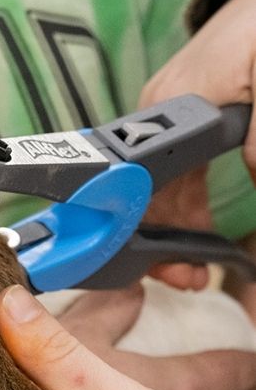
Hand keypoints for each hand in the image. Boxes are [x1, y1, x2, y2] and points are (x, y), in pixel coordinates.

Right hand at [139, 0, 255, 288]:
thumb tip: (253, 195)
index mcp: (167, 111)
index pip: (144, 188)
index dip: (152, 233)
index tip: (167, 268)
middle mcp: (153, 117)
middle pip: (145, 195)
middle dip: (163, 243)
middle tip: (189, 277)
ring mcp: (161, 117)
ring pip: (157, 189)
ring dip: (173, 230)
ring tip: (194, 263)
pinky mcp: (177, 116)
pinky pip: (172, 173)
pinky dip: (183, 206)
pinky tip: (198, 226)